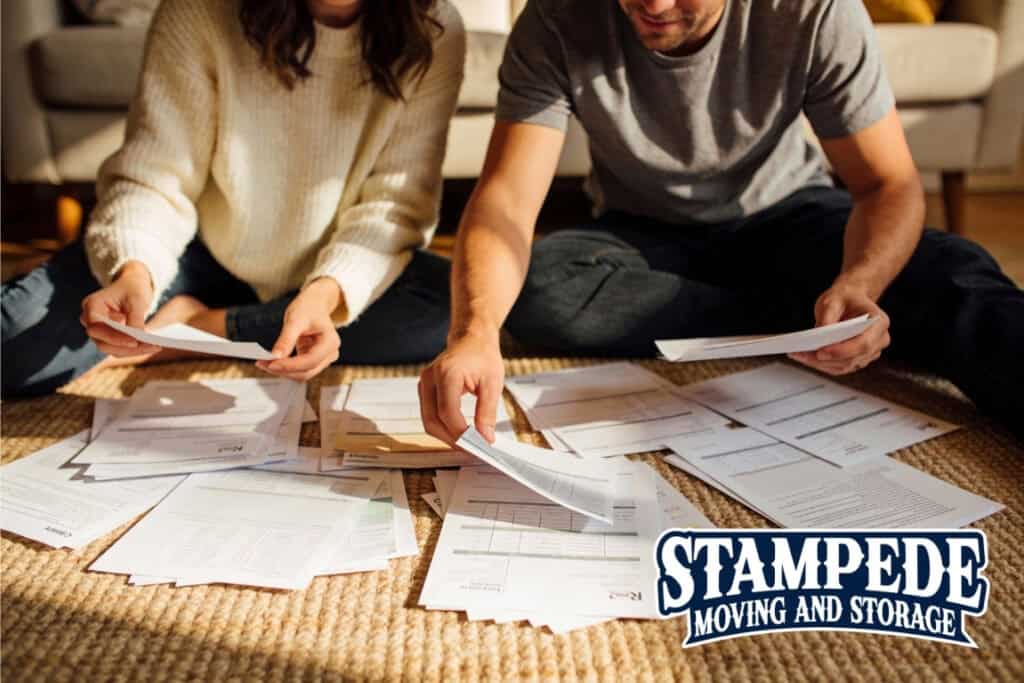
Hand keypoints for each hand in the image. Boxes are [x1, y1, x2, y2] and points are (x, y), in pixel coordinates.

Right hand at [80, 261, 159, 356]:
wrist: (131, 287)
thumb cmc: (132, 289)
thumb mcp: (136, 299)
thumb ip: (135, 318)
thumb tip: (137, 339)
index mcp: (92, 305)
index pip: (97, 327)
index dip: (114, 336)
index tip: (134, 341)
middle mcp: (90, 320)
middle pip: (102, 342)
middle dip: (126, 347)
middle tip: (151, 346)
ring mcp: (98, 332)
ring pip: (111, 349)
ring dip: (133, 351)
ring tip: (155, 347)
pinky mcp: (108, 338)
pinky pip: (119, 349)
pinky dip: (134, 350)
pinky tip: (151, 346)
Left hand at [257, 279, 340, 380]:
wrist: (314, 306)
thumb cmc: (308, 309)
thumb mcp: (295, 320)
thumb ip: (286, 339)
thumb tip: (275, 356)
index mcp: (331, 342)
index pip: (310, 361)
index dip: (290, 365)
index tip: (270, 363)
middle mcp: (330, 354)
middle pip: (306, 372)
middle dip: (284, 370)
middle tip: (262, 364)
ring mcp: (323, 360)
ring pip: (302, 374)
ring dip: (283, 371)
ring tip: (263, 363)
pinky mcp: (313, 362)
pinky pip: (298, 370)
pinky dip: (284, 368)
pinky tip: (270, 361)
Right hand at [419, 329, 504, 444]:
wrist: (472, 339)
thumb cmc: (483, 356)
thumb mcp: (493, 383)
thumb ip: (487, 412)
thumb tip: (485, 438)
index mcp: (447, 373)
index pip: (447, 412)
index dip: (461, 433)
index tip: (478, 444)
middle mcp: (430, 378)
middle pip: (433, 420)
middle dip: (452, 439)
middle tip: (473, 449)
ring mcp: (424, 384)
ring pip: (428, 421)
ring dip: (446, 436)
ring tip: (468, 443)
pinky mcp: (425, 390)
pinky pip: (429, 415)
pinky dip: (443, 427)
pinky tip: (459, 432)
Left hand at [789, 280, 890, 375]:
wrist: (850, 300)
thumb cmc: (845, 298)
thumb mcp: (833, 300)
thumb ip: (827, 317)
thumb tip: (819, 336)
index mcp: (879, 322)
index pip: (864, 343)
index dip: (842, 350)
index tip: (820, 352)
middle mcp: (879, 339)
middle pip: (853, 358)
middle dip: (826, 359)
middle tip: (802, 354)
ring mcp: (870, 352)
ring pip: (845, 366)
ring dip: (820, 363)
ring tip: (799, 355)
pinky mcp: (858, 359)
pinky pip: (840, 367)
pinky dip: (822, 364)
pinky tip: (806, 357)